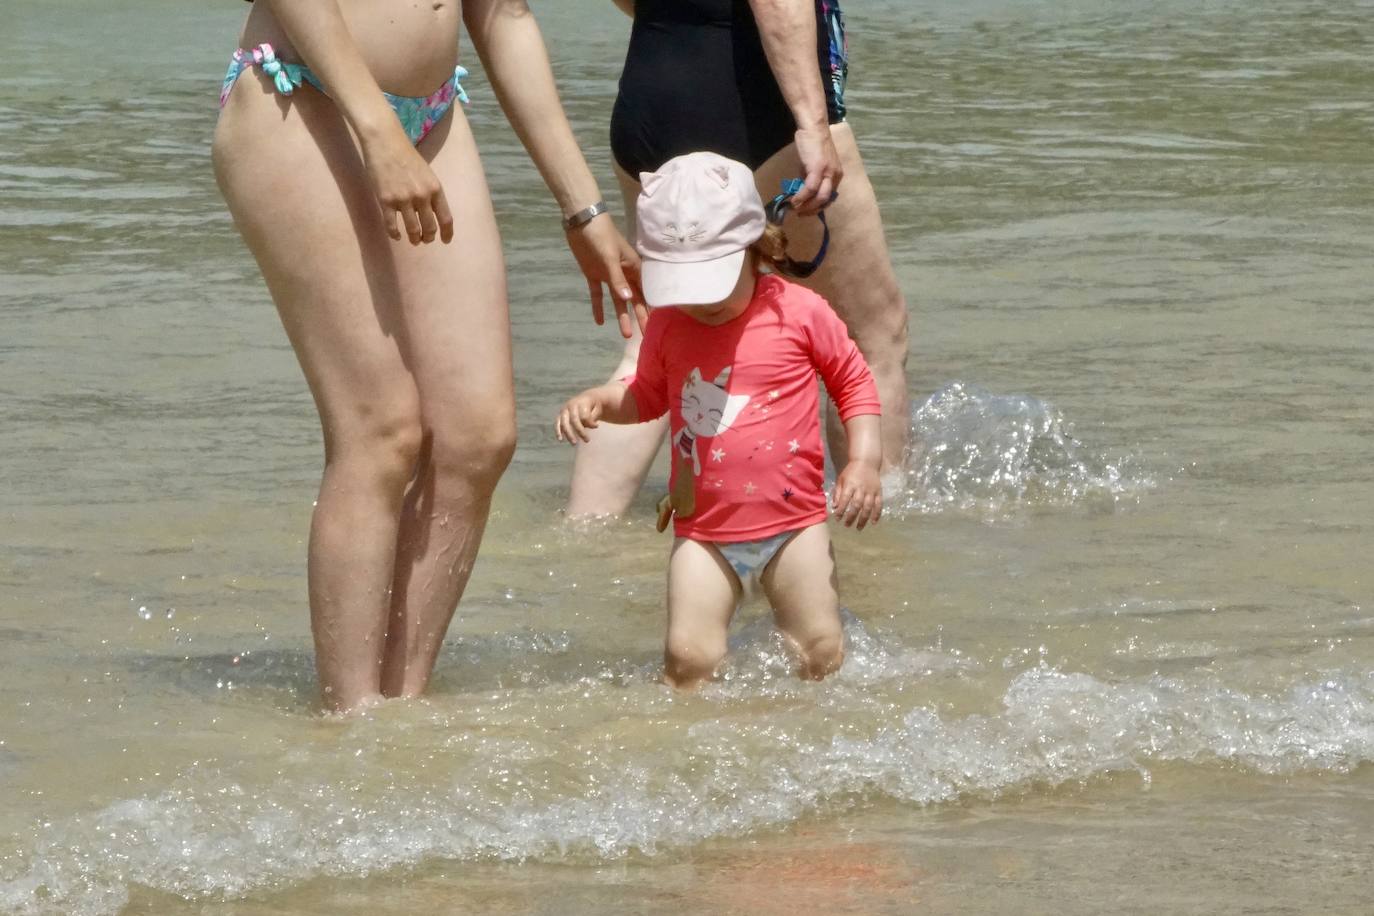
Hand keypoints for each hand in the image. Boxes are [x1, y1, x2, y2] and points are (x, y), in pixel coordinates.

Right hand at [360, 126, 453, 244]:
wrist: (385, 142)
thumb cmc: (407, 156)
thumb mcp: (427, 174)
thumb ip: (431, 193)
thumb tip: (431, 213)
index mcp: (435, 189)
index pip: (446, 218)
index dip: (447, 233)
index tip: (445, 241)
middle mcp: (422, 196)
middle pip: (430, 227)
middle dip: (428, 237)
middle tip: (425, 240)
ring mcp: (403, 199)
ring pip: (413, 229)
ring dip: (414, 238)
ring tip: (413, 240)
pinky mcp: (386, 200)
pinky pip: (392, 225)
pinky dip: (395, 234)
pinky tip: (397, 236)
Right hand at [555, 391, 604, 443]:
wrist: (586, 398)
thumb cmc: (593, 406)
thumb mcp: (597, 409)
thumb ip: (593, 416)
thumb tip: (590, 426)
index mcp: (581, 402)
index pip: (584, 416)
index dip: (590, 423)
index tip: (596, 426)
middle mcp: (571, 405)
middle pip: (574, 420)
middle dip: (580, 431)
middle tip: (587, 440)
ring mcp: (564, 410)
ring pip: (564, 423)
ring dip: (569, 434)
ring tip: (574, 443)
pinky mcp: (560, 415)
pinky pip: (557, 423)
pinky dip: (558, 431)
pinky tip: (560, 439)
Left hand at [565, 213, 645, 337]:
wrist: (581, 221)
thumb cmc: (601, 235)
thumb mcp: (610, 257)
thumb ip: (618, 279)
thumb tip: (628, 300)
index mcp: (633, 268)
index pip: (645, 292)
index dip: (650, 307)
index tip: (656, 324)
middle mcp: (624, 274)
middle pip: (633, 299)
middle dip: (639, 316)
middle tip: (644, 336)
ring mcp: (609, 275)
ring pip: (617, 300)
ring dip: (621, 316)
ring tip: (625, 335)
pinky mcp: (594, 275)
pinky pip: (598, 295)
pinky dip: (598, 307)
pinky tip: (599, 322)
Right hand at [789, 124, 843, 215]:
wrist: (813, 128)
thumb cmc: (812, 143)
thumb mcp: (813, 164)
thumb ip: (810, 177)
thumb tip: (802, 190)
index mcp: (836, 175)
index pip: (829, 197)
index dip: (817, 206)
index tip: (806, 210)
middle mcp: (835, 176)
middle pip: (826, 200)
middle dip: (812, 210)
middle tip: (800, 213)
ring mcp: (828, 173)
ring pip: (820, 197)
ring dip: (807, 206)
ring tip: (795, 208)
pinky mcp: (818, 169)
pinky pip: (810, 189)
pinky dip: (801, 197)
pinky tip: (794, 200)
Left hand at [832, 460, 881, 528]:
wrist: (867, 462)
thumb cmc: (851, 472)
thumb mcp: (841, 479)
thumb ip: (837, 493)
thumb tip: (834, 507)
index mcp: (850, 484)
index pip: (845, 499)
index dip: (841, 510)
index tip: (837, 518)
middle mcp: (861, 488)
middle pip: (857, 505)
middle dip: (851, 517)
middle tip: (846, 525)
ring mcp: (871, 491)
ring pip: (868, 507)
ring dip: (863, 519)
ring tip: (858, 528)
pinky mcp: (879, 492)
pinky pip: (879, 505)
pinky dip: (877, 514)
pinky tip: (873, 522)